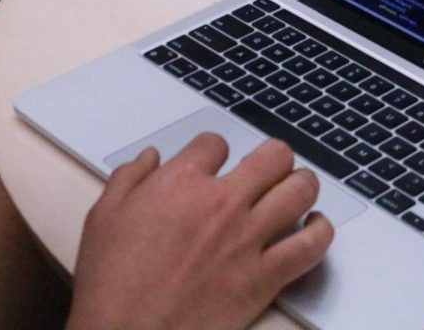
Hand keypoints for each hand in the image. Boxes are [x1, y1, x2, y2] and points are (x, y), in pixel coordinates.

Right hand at [66, 133, 333, 329]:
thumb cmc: (112, 281)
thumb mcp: (103, 216)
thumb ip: (129, 178)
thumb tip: (149, 158)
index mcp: (180, 182)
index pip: (215, 142)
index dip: (214, 150)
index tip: (213, 162)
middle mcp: (221, 202)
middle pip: (272, 156)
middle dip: (272, 156)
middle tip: (268, 166)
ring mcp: (247, 239)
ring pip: (300, 190)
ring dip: (301, 184)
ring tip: (295, 189)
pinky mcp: (265, 277)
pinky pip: (311, 246)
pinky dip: (320, 231)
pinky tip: (314, 227)